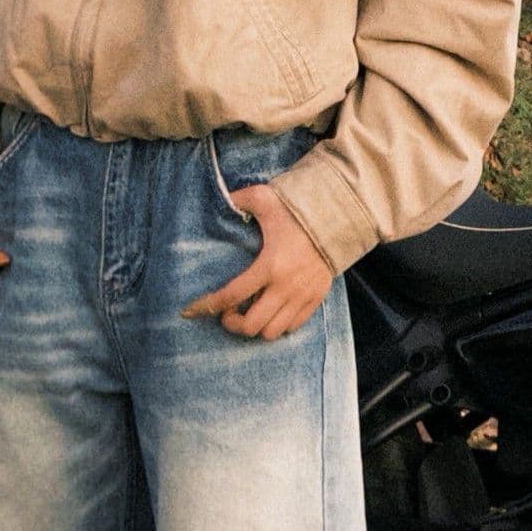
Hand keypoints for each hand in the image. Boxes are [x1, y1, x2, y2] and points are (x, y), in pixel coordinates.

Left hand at [180, 185, 335, 339]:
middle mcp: (285, 287)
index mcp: (269, 265)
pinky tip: (271, 310)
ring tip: (250, 312)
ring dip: (256, 327)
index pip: (232, 295)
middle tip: (228, 312)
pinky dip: (278, 325)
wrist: (340, 219)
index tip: (191, 311)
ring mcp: (302, 296)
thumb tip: (220, 198)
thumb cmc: (299, 211)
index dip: (207, 306)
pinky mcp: (316, 299)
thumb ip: (240, 199)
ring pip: (272, 332)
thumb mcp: (266, 199)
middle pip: (252, 325)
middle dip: (233, 323)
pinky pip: (293, 327)